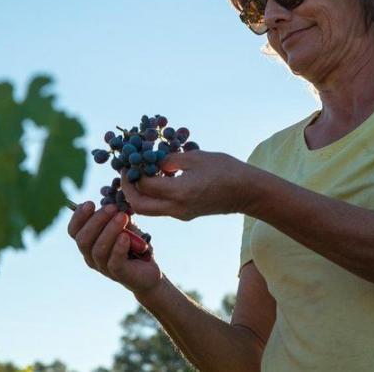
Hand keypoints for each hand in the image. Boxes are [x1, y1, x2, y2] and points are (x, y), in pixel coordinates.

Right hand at [68, 202, 162, 295]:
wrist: (149, 271)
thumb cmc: (133, 245)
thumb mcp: (124, 226)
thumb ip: (115, 214)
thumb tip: (108, 194)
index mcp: (89, 243)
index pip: (74, 231)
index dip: (78, 217)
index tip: (90, 203)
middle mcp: (91, 257)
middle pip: (83, 239)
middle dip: (96, 221)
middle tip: (112, 207)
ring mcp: (104, 267)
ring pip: (98, 250)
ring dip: (109, 230)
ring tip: (122, 217)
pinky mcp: (120, 274)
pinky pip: (114, 261)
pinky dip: (119, 247)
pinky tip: (126, 236)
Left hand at [120, 151, 252, 220]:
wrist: (247, 192)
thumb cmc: (225, 169)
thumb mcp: (195, 157)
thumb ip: (169, 160)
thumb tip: (150, 161)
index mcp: (180, 192)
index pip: (144, 185)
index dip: (133, 173)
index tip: (129, 160)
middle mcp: (177, 208)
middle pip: (140, 206)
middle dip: (128, 189)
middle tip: (126, 173)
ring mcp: (181, 215)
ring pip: (149, 210)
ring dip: (138, 195)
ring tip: (138, 175)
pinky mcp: (185, 215)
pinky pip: (161, 208)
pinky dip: (152, 197)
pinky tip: (155, 181)